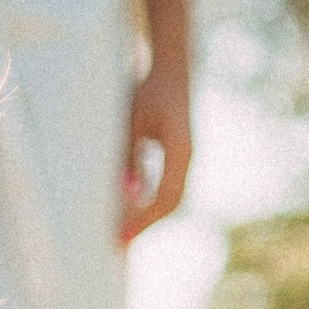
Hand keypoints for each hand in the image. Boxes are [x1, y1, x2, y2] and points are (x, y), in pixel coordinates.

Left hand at [120, 54, 191, 241]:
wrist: (170, 67)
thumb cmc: (149, 89)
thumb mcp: (131, 120)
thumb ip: (129, 155)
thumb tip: (128, 193)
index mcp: (179, 150)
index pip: (163, 198)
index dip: (142, 221)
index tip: (122, 236)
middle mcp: (188, 157)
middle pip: (170, 203)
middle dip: (146, 224)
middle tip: (120, 242)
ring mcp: (185, 156)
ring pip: (170, 196)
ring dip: (148, 214)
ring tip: (125, 230)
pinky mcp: (178, 153)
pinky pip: (166, 184)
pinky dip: (149, 199)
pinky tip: (131, 207)